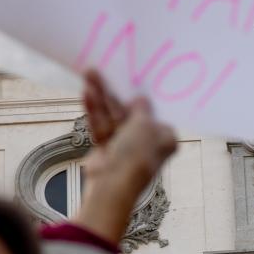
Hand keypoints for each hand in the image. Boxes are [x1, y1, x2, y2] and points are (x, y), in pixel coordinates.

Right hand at [76, 71, 177, 245]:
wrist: (113, 183)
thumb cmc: (137, 154)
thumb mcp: (145, 125)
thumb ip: (142, 109)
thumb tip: (141, 99)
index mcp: (165, 138)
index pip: (156, 112)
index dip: (146, 96)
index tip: (137, 77)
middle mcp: (147, 141)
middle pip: (130, 112)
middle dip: (116, 93)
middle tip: (105, 70)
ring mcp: (125, 145)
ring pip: (113, 115)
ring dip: (102, 96)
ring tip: (90, 73)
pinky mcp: (107, 148)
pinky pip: (102, 125)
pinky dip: (95, 110)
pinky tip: (87, 92)